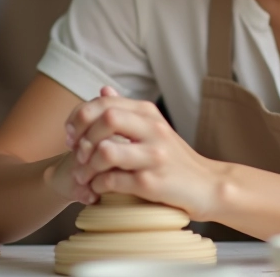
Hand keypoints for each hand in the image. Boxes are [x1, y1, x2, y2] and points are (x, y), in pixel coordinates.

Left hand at [64, 87, 224, 219]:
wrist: (208, 186)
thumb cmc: (176, 160)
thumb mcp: (154, 129)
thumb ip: (127, 111)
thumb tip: (104, 89)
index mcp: (149, 114)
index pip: (104, 102)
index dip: (79, 117)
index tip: (70, 135)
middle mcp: (153, 130)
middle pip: (105, 119)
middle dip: (82, 138)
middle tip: (76, 155)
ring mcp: (154, 157)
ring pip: (106, 151)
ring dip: (87, 166)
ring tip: (85, 176)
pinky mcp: (152, 183)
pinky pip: (113, 181)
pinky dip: (98, 186)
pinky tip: (99, 189)